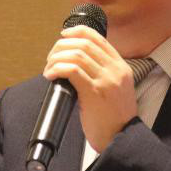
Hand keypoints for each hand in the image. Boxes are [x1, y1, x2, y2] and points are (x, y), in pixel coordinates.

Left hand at [43, 25, 137, 151]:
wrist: (121, 139)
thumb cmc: (114, 120)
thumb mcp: (116, 89)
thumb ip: (103, 75)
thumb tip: (76, 65)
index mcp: (121, 67)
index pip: (98, 38)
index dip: (77, 32)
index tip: (64, 36)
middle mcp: (115, 70)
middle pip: (84, 43)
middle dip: (62, 46)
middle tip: (51, 57)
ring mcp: (106, 80)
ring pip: (76, 55)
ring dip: (57, 58)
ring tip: (49, 68)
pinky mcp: (94, 92)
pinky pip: (72, 71)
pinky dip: (57, 69)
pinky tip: (51, 75)